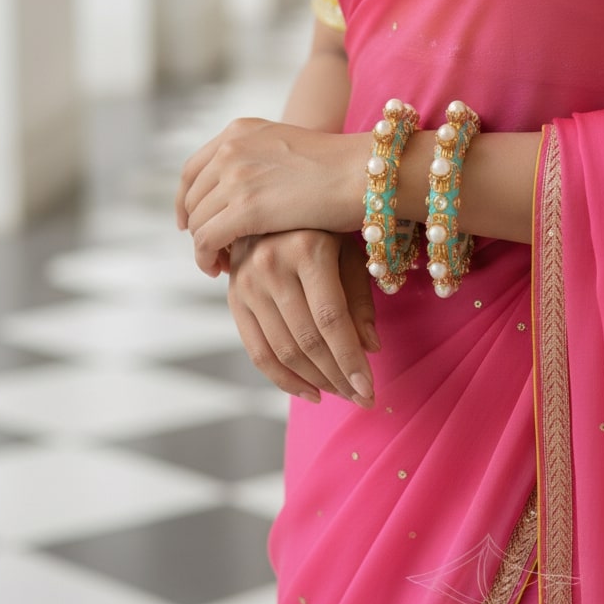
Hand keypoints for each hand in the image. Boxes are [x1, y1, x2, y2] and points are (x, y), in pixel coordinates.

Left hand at [175, 118, 367, 274]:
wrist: (364, 174)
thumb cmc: (341, 169)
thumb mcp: (288, 150)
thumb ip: (260, 162)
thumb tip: (242, 190)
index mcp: (240, 131)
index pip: (193, 170)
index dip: (187, 200)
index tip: (190, 222)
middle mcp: (231, 148)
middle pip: (193, 197)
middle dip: (198, 226)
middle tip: (213, 251)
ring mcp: (235, 176)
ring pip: (198, 221)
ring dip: (204, 246)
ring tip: (220, 264)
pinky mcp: (244, 208)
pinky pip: (206, 240)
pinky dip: (206, 258)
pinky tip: (221, 270)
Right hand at [227, 230, 378, 406]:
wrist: (272, 205)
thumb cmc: (323, 229)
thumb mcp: (349, 251)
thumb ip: (360, 298)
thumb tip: (370, 348)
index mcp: (308, 248)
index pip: (331, 318)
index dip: (350, 359)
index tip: (369, 390)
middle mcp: (271, 264)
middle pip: (307, 339)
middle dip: (337, 377)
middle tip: (361, 398)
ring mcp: (247, 282)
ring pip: (282, 350)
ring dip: (315, 381)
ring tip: (341, 394)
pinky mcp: (233, 297)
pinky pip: (257, 351)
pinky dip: (283, 379)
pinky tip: (310, 391)